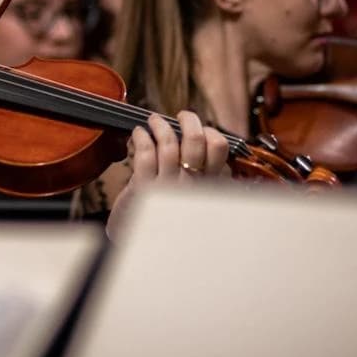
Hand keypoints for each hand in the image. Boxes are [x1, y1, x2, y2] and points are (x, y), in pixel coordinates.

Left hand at [106, 111, 228, 240]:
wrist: (140, 240)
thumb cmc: (167, 212)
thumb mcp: (194, 194)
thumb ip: (203, 171)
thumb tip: (205, 137)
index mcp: (207, 184)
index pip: (219, 147)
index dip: (208, 131)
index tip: (199, 129)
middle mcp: (191, 185)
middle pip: (195, 139)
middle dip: (188, 119)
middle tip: (181, 115)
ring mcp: (167, 186)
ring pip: (169, 144)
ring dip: (160, 125)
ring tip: (153, 120)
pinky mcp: (143, 188)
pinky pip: (145, 154)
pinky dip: (141, 137)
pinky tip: (137, 133)